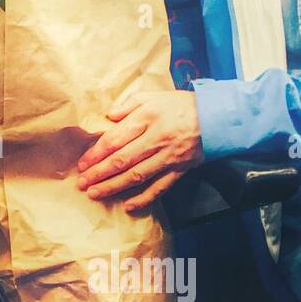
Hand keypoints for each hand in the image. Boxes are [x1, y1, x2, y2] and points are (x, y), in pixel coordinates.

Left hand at [76, 91, 203, 212]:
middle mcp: (156, 138)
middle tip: (82, 184)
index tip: (82, 164)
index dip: (96, 154)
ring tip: (96, 194)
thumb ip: (128, 104)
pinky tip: (128, 206)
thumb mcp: (153, 95)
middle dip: (99, 174)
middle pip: (122, 160)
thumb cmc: (180, 105)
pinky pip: (160, 187)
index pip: (115, 139)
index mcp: (147, 117)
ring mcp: (169, 156)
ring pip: (137, 176)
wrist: (218, 117)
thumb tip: (108, 116)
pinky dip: (144, 198)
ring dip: (114, 187)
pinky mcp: (180, 169)